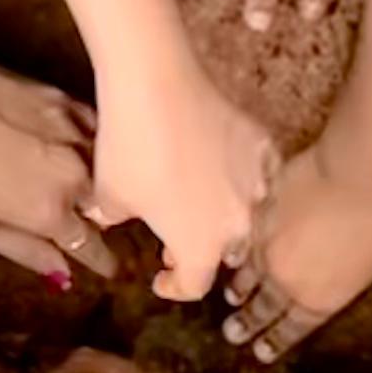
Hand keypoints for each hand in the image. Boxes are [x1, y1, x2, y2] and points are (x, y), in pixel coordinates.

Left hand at [0, 45, 104, 279]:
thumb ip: (25, 251)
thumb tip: (64, 274)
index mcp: (50, 214)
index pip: (92, 246)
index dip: (102, 261)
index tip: (109, 268)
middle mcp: (73, 176)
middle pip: (103, 207)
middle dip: (98, 219)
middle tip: (84, 222)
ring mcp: (73, 133)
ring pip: (105, 167)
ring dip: (99, 181)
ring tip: (87, 185)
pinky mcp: (65, 100)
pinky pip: (94, 129)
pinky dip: (91, 144)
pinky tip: (79, 146)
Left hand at [84, 63, 276, 301]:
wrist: (156, 86)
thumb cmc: (130, 148)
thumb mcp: (108, 195)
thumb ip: (112, 218)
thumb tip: (108, 217)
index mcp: (200, 248)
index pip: (193, 285)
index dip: (174, 285)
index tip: (160, 276)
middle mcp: (237, 225)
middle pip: (225, 252)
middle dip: (202, 248)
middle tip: (177, 234)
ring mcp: (256, 184)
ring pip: (247, 212)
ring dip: (225, 213)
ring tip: (203, 198)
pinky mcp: (263, 147)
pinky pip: (259, 172)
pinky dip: (243, 175)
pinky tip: (224, 164)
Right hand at [221, 136, 371, 356]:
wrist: (359, 178)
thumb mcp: (366, 267)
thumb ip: (337, 281)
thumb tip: (320, 280)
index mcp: (320, 299)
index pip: (291, 327)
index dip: (275, 340)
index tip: (261, 352)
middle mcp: (288, 281)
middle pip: (262, 307)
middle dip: (247, 323)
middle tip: (232, 334)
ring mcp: (268, 249)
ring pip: (247, 276)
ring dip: (238, 289)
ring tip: (231, 298)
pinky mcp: (259, 217)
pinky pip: (243, 242)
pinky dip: (236, 253)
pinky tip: (231, 257)